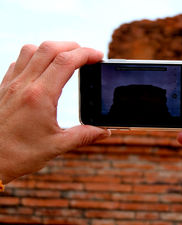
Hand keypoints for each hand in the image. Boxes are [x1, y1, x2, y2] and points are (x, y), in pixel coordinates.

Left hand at [0, 41, 109, 183]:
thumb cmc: (18, 155)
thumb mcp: (57, 146)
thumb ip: (84, 136)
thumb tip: (104, 132)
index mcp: (40, 96)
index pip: (66, 62)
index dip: (86, 54)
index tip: (98, 57)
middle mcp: (24, 85)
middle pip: (49, 48)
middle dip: (72, 46)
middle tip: (87, 55)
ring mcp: (11, 84)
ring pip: (31, 50)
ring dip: (52, 49)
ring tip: (66, 58)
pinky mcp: (3, 88)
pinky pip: (19, 61)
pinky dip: (34, 57)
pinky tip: (43, 69)